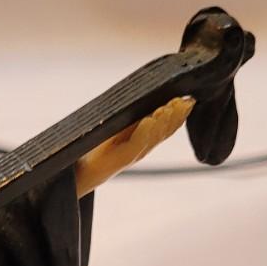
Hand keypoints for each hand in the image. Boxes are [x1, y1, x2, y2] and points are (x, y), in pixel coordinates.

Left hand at [75, 96, 194, 196]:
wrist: (78, 172)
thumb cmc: (97, 148)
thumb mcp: (119, 126)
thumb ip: (134, 114)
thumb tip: (148, 93)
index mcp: (145, 138)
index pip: (167, 126)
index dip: (179, 113)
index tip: (188, 98)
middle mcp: (142, 147)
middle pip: (165, 131)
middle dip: (176, 115)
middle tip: (184, 100)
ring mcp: (133, 154)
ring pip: (154, 137)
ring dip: (163, 121)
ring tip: (170, 107)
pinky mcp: (119, 159)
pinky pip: (135, 145)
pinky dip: (143, 132)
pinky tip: (148, 120)